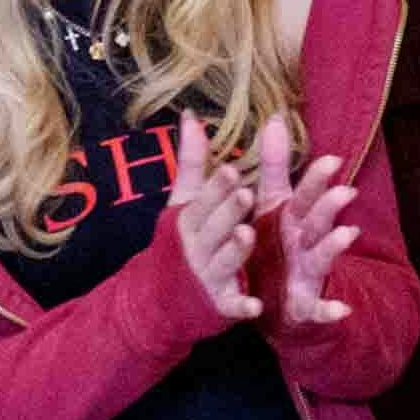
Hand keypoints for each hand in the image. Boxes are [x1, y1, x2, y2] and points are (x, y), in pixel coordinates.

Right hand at [163, 114, 263, 326]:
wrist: (162, 298)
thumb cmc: (182, 239)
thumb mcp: (184, 201)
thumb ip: (192, 161)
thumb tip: (190, 114)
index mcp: (189, 221)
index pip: (203, 200)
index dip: (216, 187)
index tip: (232, 169)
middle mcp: (197, 248)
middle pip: (213, 228)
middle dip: (228, 211)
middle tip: (246, 193)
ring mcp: (208, 277)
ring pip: (223, 262)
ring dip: (234, 251)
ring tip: (248, 234)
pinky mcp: (220, 304)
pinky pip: (233, 305)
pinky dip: (242, 305)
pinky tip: (257, 305)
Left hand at [241, 115, 363, 329]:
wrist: (280, 295)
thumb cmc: (279, 240)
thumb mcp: (273, 202)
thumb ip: (275, 164)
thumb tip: (274, 117)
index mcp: (295, 216)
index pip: (307, 193)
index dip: (318, 178)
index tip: (332, 159)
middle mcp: (306, 241)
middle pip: (318, 221)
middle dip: (329, 207)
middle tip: (343, 191)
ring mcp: (309, 272)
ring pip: (323, 257)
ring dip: (334, 247)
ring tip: (347, 233)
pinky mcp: (307, 303)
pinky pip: (318, 307)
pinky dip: (329, 309)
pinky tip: (340, 310)